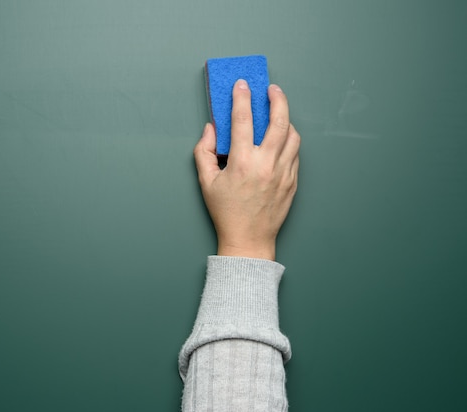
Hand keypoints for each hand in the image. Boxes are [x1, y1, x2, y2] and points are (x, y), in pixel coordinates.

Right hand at [194, 80, 299, 259]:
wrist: (248, 239)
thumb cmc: (226, 212)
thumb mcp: (206, 182)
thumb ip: (203, 152)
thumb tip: (210, 129)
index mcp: (242, 162)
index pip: (243, 120)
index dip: (242, 97)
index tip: (241, 85)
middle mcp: (266, 164)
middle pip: (279, 121)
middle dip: (277, 99)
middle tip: (272, 89)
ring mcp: (283, 173)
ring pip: (293, 136)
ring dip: (286, 119)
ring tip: (278, 114)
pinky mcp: (293, 182)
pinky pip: (295, 153)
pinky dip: (289, 141)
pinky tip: (281, 138)